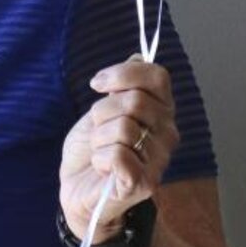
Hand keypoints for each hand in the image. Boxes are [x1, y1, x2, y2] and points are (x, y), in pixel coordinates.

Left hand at [59, 54, 179, 242]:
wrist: (78, 190)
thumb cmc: (92, 149)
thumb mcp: (103, 109)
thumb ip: (123, 86)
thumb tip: (138, 56)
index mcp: (161, 111)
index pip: (157, 76)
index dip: (124, 73)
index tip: (97, 84)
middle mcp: (167, 133)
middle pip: (135, 101)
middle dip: (102, 112)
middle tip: (97, 130)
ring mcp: (159, 159)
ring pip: (124, 128)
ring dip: (98, 138)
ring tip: (100, 151)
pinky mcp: (144, 183)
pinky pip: (118, 155)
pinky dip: (100, 158)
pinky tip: (102, 168)